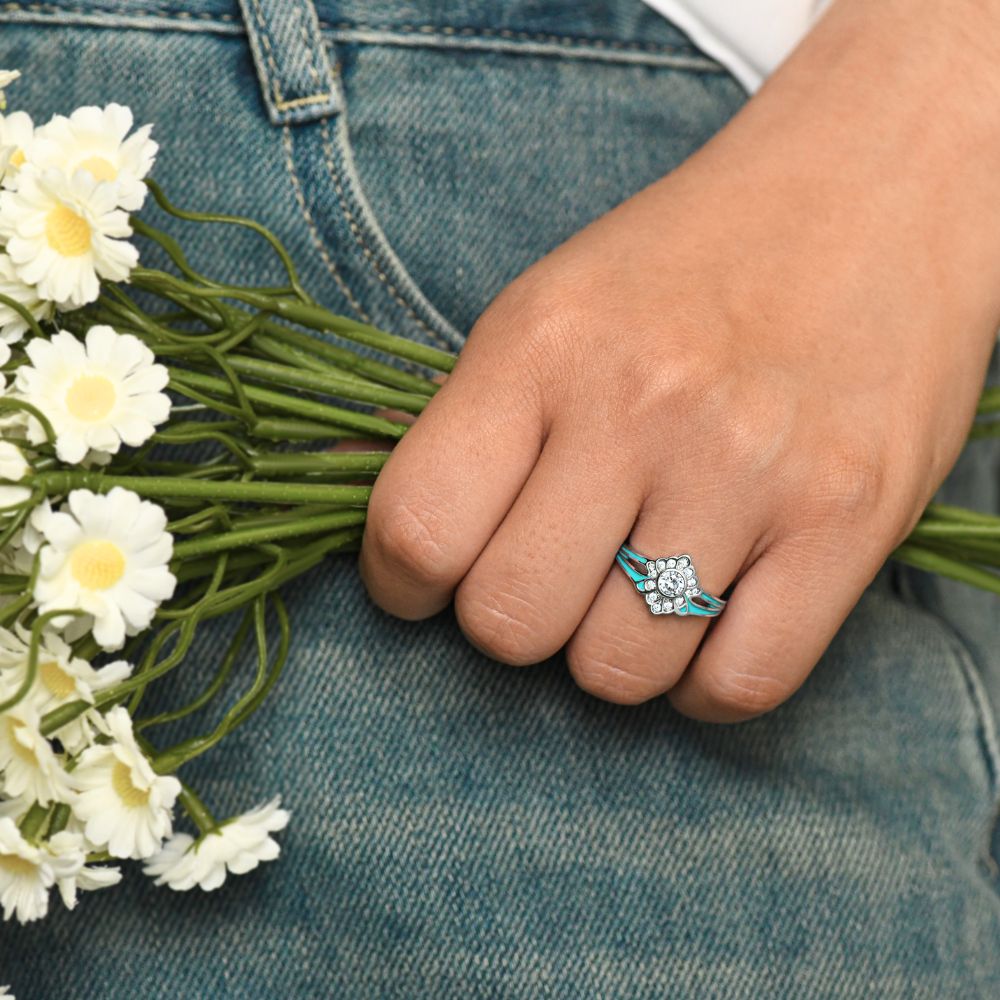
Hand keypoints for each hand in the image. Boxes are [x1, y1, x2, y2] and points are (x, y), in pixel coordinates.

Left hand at [359, 0, 999, 720]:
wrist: (870, 191)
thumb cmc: (686, 266)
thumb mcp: (548, 310)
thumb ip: (462, 427)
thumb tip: (367, 529)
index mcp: (540, 346)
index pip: (418, 530)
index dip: (402, 583)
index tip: (427, 582)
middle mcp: (640, 406)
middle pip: (511, 622)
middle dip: (512, 621)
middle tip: (549, 575)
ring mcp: (750, 469)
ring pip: (618, 670)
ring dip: (610, 650)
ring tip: (635, 588)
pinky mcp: (847, 521)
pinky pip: (736, 686)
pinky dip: (702, 684)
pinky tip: (704, 625)